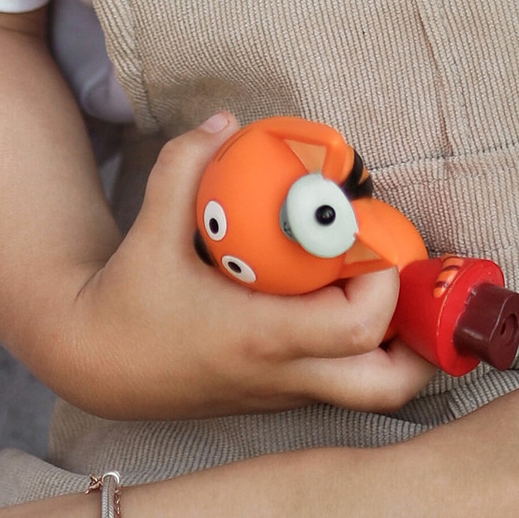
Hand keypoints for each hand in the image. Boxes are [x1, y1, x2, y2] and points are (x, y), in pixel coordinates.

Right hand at [37, 114, 429, 419]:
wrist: (93, 364)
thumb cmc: (126, 302)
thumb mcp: (148, 229)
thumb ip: (185, 167)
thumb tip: (227, 123)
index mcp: (259, 339)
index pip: (356, 328)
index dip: (383, 283)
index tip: (371, 235)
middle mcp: (282, 376)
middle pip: (388, 386)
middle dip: (424, 340)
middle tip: (416, 282)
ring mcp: (283, 392)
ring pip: (374, 394)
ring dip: (402, 349)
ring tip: (397, 291)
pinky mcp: (277, 394)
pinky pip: (343, 382)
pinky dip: (367, 351)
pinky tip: (351, 299)